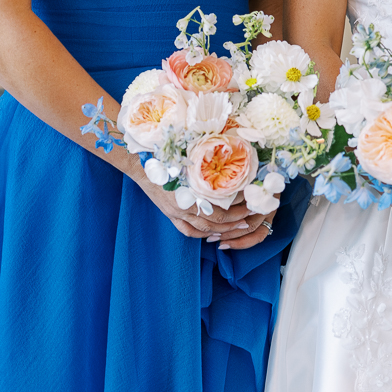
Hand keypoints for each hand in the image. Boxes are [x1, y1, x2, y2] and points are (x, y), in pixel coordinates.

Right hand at [132, 171, 273, 248]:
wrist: (141, 164)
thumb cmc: (167, 156)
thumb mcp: (191, 158)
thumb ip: (209, 166)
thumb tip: (232, 161)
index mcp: (192, 193)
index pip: (220, 211)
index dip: (237, 211)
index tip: (250, 205)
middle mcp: (185, 207)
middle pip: (215, 222)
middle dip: (234, 222)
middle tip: (249, 219)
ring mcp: (176, 213)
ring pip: (203, 229)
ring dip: (221, 230)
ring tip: (236, 227)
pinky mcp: (170, 215)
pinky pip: (187, 231)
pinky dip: (201, 234)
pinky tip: (211, 233)